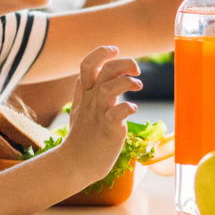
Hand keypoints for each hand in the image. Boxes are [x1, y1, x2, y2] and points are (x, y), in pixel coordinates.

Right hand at [61, 46, 139, 183]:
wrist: (76, 164)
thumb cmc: (82, 136)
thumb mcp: (81, 108)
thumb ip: (88, 90)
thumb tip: (99, 72)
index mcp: (85, 95)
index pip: (87, 65)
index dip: (101, 53)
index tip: (115, 50)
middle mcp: (91, 101)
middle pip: (103, 72)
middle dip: (122, 63)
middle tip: (137, 68)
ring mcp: (98, 115)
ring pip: (107, 89)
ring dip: (126, 82)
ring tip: (138, 85)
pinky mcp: (107, 130)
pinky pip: (115, 114)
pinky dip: (126, 108)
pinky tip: (133, 109)